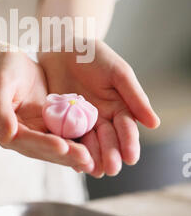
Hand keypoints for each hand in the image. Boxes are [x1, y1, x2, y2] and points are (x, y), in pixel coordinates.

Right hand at [0, 50, 92, 168]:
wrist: (10, 60)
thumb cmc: (1, 67)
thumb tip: (5, 137)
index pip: (23, 140)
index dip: (43, 144)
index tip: (62, 146)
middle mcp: (15, 136)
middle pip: (41, 149)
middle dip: (63, 155)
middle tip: (86, 159)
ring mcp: (32, 132)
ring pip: (53, 147)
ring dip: (71, 155)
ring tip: (91, 161)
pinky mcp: (45, 125)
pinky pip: (61, 135)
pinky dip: (75, 143)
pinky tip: (93, 149)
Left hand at [39, 40, 159, 176]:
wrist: (62, 46)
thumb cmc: (94, 55)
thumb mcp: (118, 73)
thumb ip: (134, 96)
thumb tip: (154, 124)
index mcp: (119, 108)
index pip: (126, 129)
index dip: (129, 143)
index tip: (131, 157)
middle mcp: (102, 118)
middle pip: (108, 140)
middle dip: (110, 155)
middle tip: (111, 169)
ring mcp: (81, 121)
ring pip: (88, 143)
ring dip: (91, 157)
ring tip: (93, 170)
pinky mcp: (61, 120)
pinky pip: (66, 136)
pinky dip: (69, 148)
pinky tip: (70, 159)